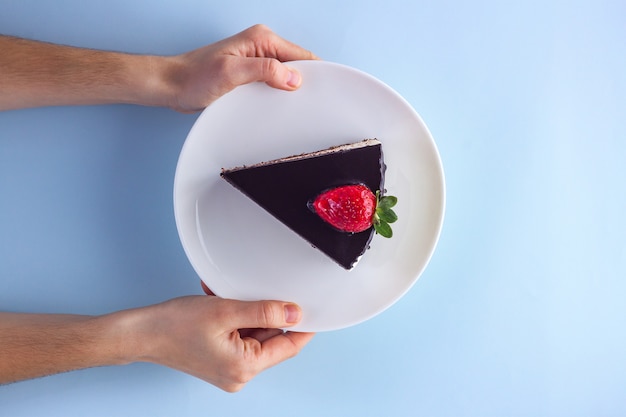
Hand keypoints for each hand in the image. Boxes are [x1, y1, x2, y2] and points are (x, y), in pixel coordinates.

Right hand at [122, 295, 314, 391]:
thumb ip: (265, 311)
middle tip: (259, 293)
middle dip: (268, 314)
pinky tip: (224, 304)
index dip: (303, 325)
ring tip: (231, 299)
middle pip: (272, 340)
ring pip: (256, 336)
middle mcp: (239, 374)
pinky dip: (238, 319)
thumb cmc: (175, 325)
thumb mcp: (227, 310)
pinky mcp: (220, 360)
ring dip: (250, 314)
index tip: (312, 307)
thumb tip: (295, 312)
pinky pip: (241, 337)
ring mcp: (229, 369)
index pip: (290, 346)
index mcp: (244, 368)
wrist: (141, 333)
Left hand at [166, 24, 318, 111]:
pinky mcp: (251, 75)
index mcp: (261, 39)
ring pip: (287, 76)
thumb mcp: (232, 73)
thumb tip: (294, 77)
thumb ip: (265, 71)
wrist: (173, 85)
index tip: (324, 92)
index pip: (301, 55)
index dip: (315, 74)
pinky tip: (280, 108)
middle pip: (297, 66)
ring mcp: (257, 61)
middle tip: (311, 106)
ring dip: (292, 92)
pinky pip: (274, 84)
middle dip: (305, 84)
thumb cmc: (195, 77)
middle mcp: (262, 47)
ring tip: (297, 109)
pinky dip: (280, 96)